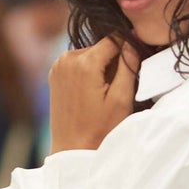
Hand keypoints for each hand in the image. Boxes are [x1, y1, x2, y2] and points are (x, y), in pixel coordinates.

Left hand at [49, 38, 139, 154]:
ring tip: (103, 92)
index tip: (133, 66)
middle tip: (117, 86)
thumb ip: (128, 66)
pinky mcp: (55, 73)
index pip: (114, 38)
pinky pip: (78, 62)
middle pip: (101, 46)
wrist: (72, 150)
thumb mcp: (122, 99)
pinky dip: (88, 71)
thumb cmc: (100, 130)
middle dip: (113, 60)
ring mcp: (58, 65)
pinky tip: (91, 92)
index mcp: (84, 62)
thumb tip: (132, 41)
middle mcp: (67, 58)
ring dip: (101, 66)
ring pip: (90, 53)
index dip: (128, 48)